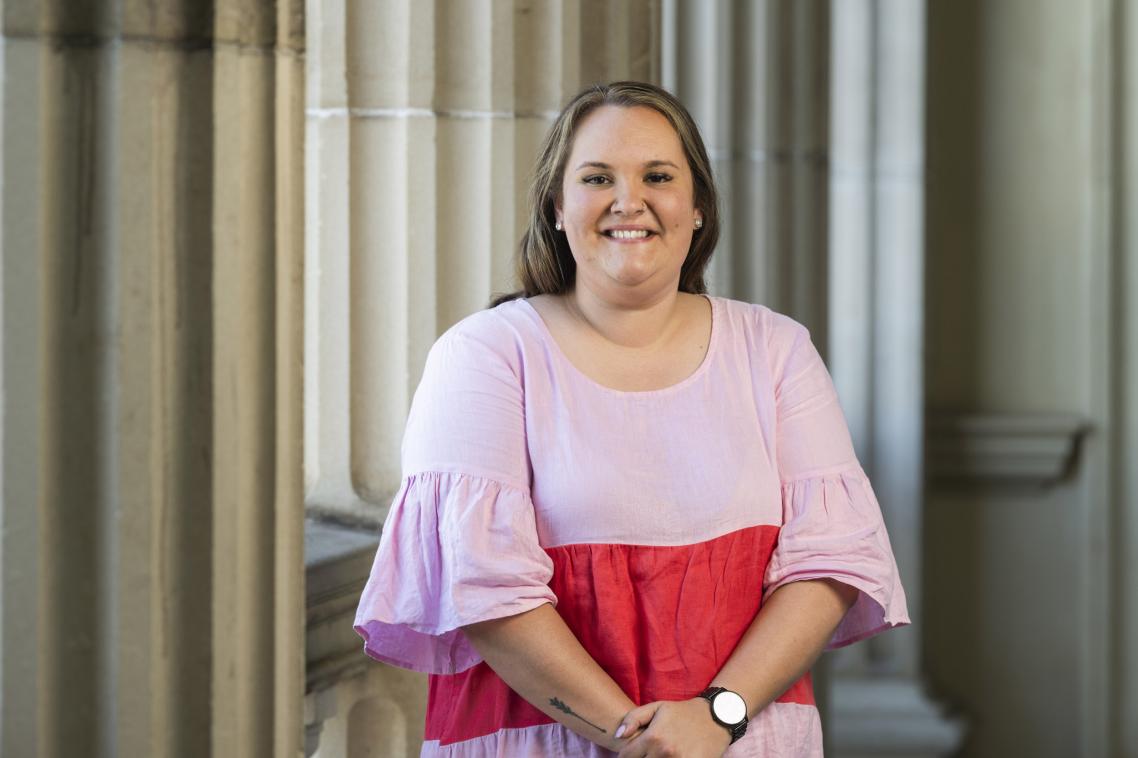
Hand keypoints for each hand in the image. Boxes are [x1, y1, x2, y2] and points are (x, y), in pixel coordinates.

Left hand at [615, 698, 732, 757]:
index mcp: (653, 737)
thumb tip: (617, 735)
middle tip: (646, 753)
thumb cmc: (683, 712)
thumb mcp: (657, 707)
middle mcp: (664, 752)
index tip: (631, 752)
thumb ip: (633, 718)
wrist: (715, 718)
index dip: (625, 755)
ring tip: (657, 755)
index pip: (626, 756)